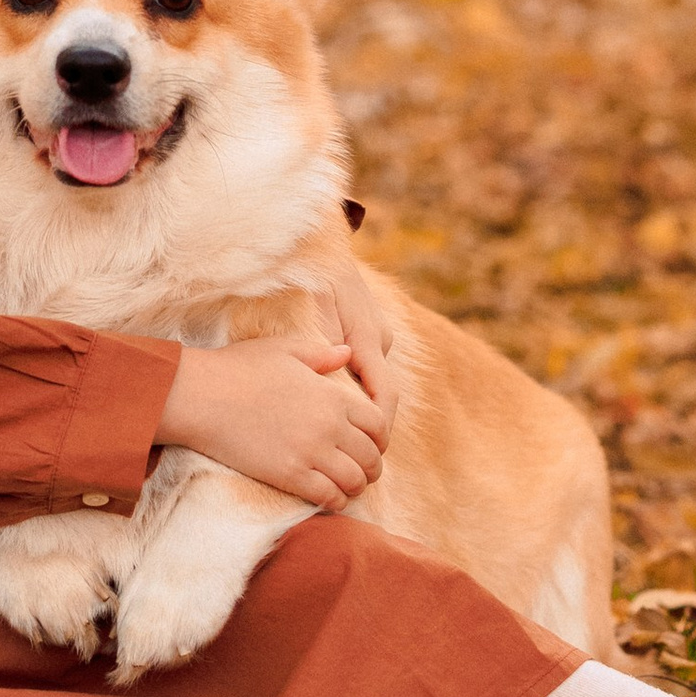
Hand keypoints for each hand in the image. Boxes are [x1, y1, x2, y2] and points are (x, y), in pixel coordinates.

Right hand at [158, 340, 386, 506]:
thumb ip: (321, 354)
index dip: (380, 438)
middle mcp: (329, 426)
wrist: (202, 396)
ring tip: (346, 485)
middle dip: (371, 466)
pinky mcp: (290, 476)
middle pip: (371, 457)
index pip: (378, 424)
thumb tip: (346, 352)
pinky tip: (328, 497)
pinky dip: (336, 501)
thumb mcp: (285, 350)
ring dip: (355, 486)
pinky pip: (329, 497)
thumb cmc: (239, 368)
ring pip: (355, 481)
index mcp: (332, 395)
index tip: (371, 443)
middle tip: (362, 470)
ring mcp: (311, 452)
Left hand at [316, 255, 403, 438]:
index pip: (385, 397)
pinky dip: (353, 382)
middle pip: (380, 393)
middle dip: (367, 422)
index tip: (367, 451)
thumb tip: (335, 390)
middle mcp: (379, 339)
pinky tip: (328, 395)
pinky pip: (365, 365)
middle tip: (345, 452)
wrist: (317, 244)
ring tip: (330, 429)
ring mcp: (376, 334)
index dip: (380, 429)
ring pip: (371, 379)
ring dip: (357, 401)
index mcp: (367, 338)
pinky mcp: (367, 332)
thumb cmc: (310, 279)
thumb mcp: (312, 313)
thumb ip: (324, 351)